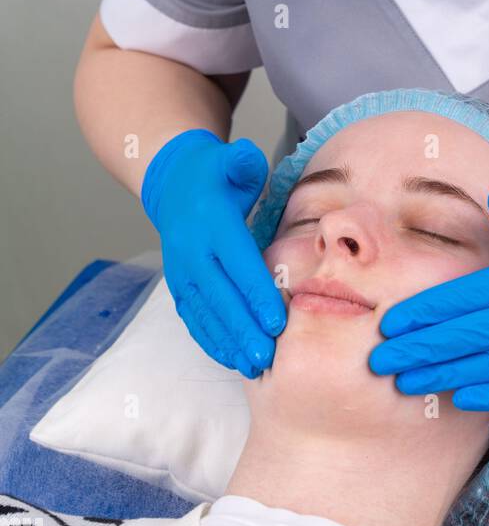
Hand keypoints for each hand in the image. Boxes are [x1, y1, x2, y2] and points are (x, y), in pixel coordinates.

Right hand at [141, 129, 285, 376]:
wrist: (173, 185)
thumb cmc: (216, 174)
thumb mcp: (231, 159)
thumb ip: (242, 162)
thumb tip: (246, 161)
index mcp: (211, 222)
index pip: (236, 261)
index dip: (255, 292)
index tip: (277, 320)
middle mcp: (191, 250)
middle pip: (220, 296)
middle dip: (244, 328)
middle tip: (268, 355)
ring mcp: (181, 271)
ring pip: (205, 313)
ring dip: (228, 342)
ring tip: (253, 366)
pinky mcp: (179, 286)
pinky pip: (194, 318)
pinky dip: (211, 340)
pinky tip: (231, 358)